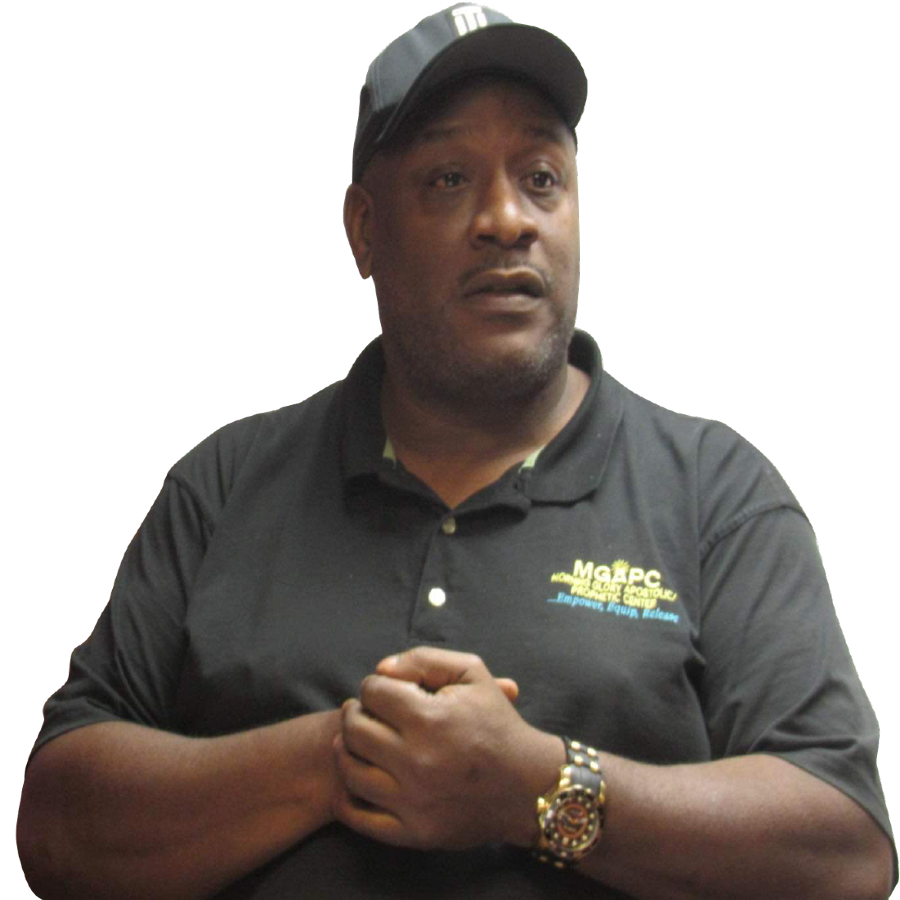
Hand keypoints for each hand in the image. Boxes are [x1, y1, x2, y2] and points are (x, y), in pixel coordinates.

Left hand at [332, 647, 564, 849]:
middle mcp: (418, 761)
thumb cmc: (498, 723)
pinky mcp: (414, 833)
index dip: (373, 685)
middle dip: (354, 713)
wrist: (529, 786)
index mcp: (431, 719)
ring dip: (346, 749)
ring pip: (351, 770)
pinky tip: (357, 778)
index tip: (381, 690)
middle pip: (354, 730)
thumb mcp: (472, 673)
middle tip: (362, 711)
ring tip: (357, 740)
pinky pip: (360, 817)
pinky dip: (347, 797)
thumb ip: (424, 660)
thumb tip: (380, 669)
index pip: (373, 693)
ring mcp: (414, 801)